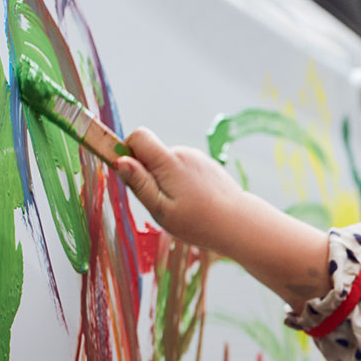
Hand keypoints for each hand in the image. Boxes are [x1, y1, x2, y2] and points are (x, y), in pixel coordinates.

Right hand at [116, 127, 250, 254]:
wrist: (240, 224)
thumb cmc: (199, 222)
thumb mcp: (161, 209)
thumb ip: (140, 184)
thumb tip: (120, 161)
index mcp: (169, 161)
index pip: (138, 136)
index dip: (128, 151)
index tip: (130, 174)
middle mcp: (184, 153)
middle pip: (152, 154)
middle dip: (148, 174)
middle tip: (161, 203)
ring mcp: (197, 158)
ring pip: (167, 164)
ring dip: (165, 181)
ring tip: (181, 206)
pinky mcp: (207, 165)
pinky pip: (183, 169)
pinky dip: (181, 183)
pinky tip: (195, 202)